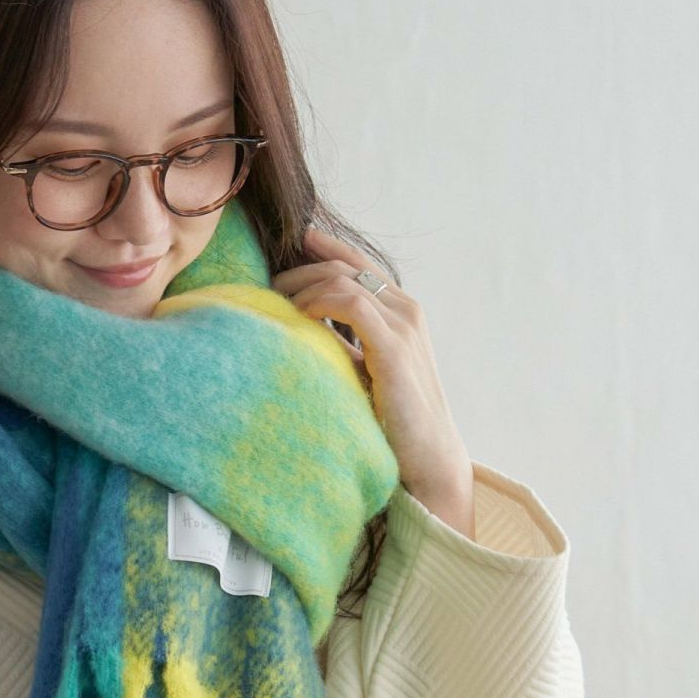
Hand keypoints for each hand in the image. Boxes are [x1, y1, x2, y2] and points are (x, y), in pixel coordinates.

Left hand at [271, 227, 473, 511]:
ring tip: (277, 305)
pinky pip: (350, 303)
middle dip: (302, 270)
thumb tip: (300, 332)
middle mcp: (406, 310)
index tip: (298, 240)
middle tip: (270, 285)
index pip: (361, 266)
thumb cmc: (393, 421)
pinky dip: (318, 304)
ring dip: (303, 287)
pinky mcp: (394, 346)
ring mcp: (403, 325)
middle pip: (345, 268)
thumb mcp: (365, 372)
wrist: (429, 456)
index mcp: (402, 313)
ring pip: (343, 280)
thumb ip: (343, 346)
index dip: (329, 248)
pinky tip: (298, 320)